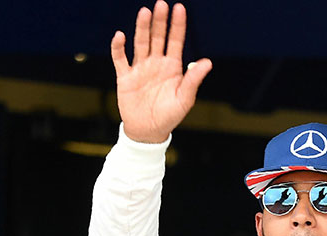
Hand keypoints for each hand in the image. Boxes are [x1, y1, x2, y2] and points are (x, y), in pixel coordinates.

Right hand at [111, 1, 211, 142]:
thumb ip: (193, 79)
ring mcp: (140, 69)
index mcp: (172, 67)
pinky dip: (118, 47)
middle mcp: (156, 64)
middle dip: (160, 21)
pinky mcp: (125, 77)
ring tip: (145, 12)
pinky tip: (120, 36)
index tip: (179, 8)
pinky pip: (120, 59)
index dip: (177, 25)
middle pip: (158, 37)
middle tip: (161, 4)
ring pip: (141, 43)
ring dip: (142, 28)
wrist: (148, 132)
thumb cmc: (169, 116)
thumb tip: (208, 62)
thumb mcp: (185, 99)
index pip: (176, 41)